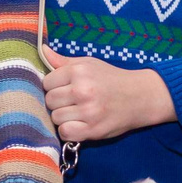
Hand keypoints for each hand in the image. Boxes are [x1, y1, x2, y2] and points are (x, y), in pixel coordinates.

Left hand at [43, 51, 173, 141]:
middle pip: (50, 101)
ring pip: (56, 118)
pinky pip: (65, 132)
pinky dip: (69, 130)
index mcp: (79, 72)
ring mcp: (88, 111)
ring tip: (76, 113)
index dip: (54, 87)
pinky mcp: (93, 129)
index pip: (47, 82)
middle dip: (58, 102)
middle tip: (72, 102)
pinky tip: (78, 124)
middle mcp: (82, 90)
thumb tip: (42, 50)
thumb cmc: (111, 79)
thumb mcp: (89, 64)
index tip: (65, 89)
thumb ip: (63, 61)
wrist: (139, 97)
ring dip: (63, 117)